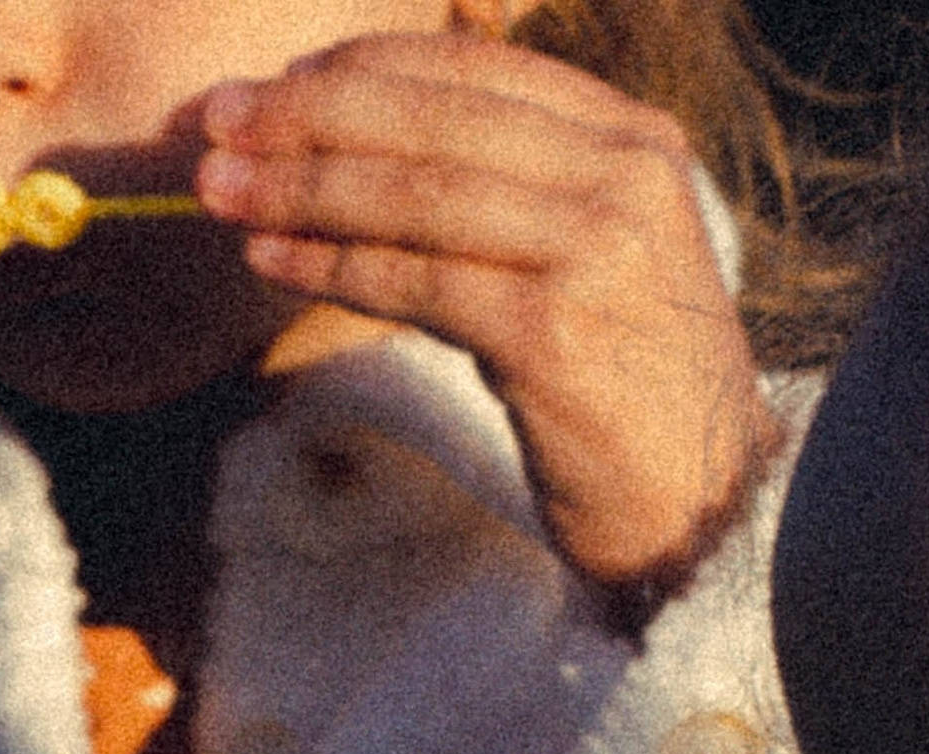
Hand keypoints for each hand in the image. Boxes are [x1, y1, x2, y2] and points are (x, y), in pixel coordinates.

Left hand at [195, 25, 775, 594]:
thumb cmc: (634, 391)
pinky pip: (417, 281)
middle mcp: (623, 178)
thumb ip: (517, 192)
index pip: (474, 70)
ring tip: (219, 190)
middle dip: (309, 115)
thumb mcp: (596, 258)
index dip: (362, 67)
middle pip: (434, 118)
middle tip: (217, 122)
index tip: (277, 85)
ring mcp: (595, 251)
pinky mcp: (555, 333)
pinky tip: (272, 260)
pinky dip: (335, 267)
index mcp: (634, 139)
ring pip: (417, 194)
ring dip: (302, 189)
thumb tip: (366, 149)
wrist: (711, 510)